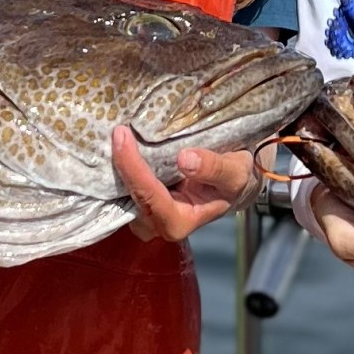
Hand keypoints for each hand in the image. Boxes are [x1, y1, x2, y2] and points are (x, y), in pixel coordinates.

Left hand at [114, 127, 257, 240]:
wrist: (232, 182)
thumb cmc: (234, 180)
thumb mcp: (236, 173)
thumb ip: (214, 168)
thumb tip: (185, 159)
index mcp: (178, 223)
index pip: (149, 197)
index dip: (133, 168)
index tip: (122, 136)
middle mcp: (156, 223)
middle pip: (129, 196)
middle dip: (120, 165)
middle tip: (117, 130)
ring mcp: (145, 213)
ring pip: (120, 192)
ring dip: (117, 164)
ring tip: (117, 132)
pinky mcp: (140, 199)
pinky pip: (123, 184)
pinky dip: (122, 163)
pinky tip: (123, 139)